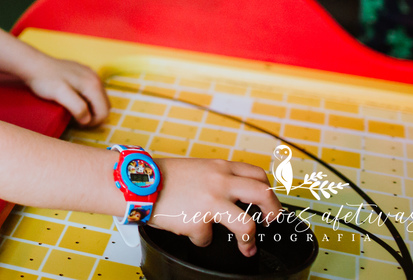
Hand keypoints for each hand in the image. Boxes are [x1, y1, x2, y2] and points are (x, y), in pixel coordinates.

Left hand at [21, 54, 108, 125]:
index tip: (77, 123)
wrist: (34, 64)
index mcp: (92, 84)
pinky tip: (73, 100)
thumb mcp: (60, 95)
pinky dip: (87, 100)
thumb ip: (77, 107)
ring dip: (91, 109)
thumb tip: (87, 119)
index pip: (104, 112)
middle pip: (105, 105)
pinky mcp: (83, 73)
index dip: (93, 122)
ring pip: (99, 99)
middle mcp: (95, 77)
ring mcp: (90, 74)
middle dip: (94, 116)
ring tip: (74, 110)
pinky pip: (92, 91)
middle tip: (76, 119)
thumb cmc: (45, 80)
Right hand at [150, 157, 281, 256]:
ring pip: (247, 224)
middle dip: (273, 212)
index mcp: (220, 167)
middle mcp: (220, 181)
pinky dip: (201, 238)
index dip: (268, 191)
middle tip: (269, 222)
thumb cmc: (162, 177)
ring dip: (249, 239)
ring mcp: (211, 201)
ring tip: (246, 246)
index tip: (266, 203)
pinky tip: (192, 233)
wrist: (139, 182)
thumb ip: (216, 177)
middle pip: (264, 194)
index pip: (257, 175)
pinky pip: (207, 237)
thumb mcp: (196, 168)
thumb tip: (232, 192)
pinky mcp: (198, 220)